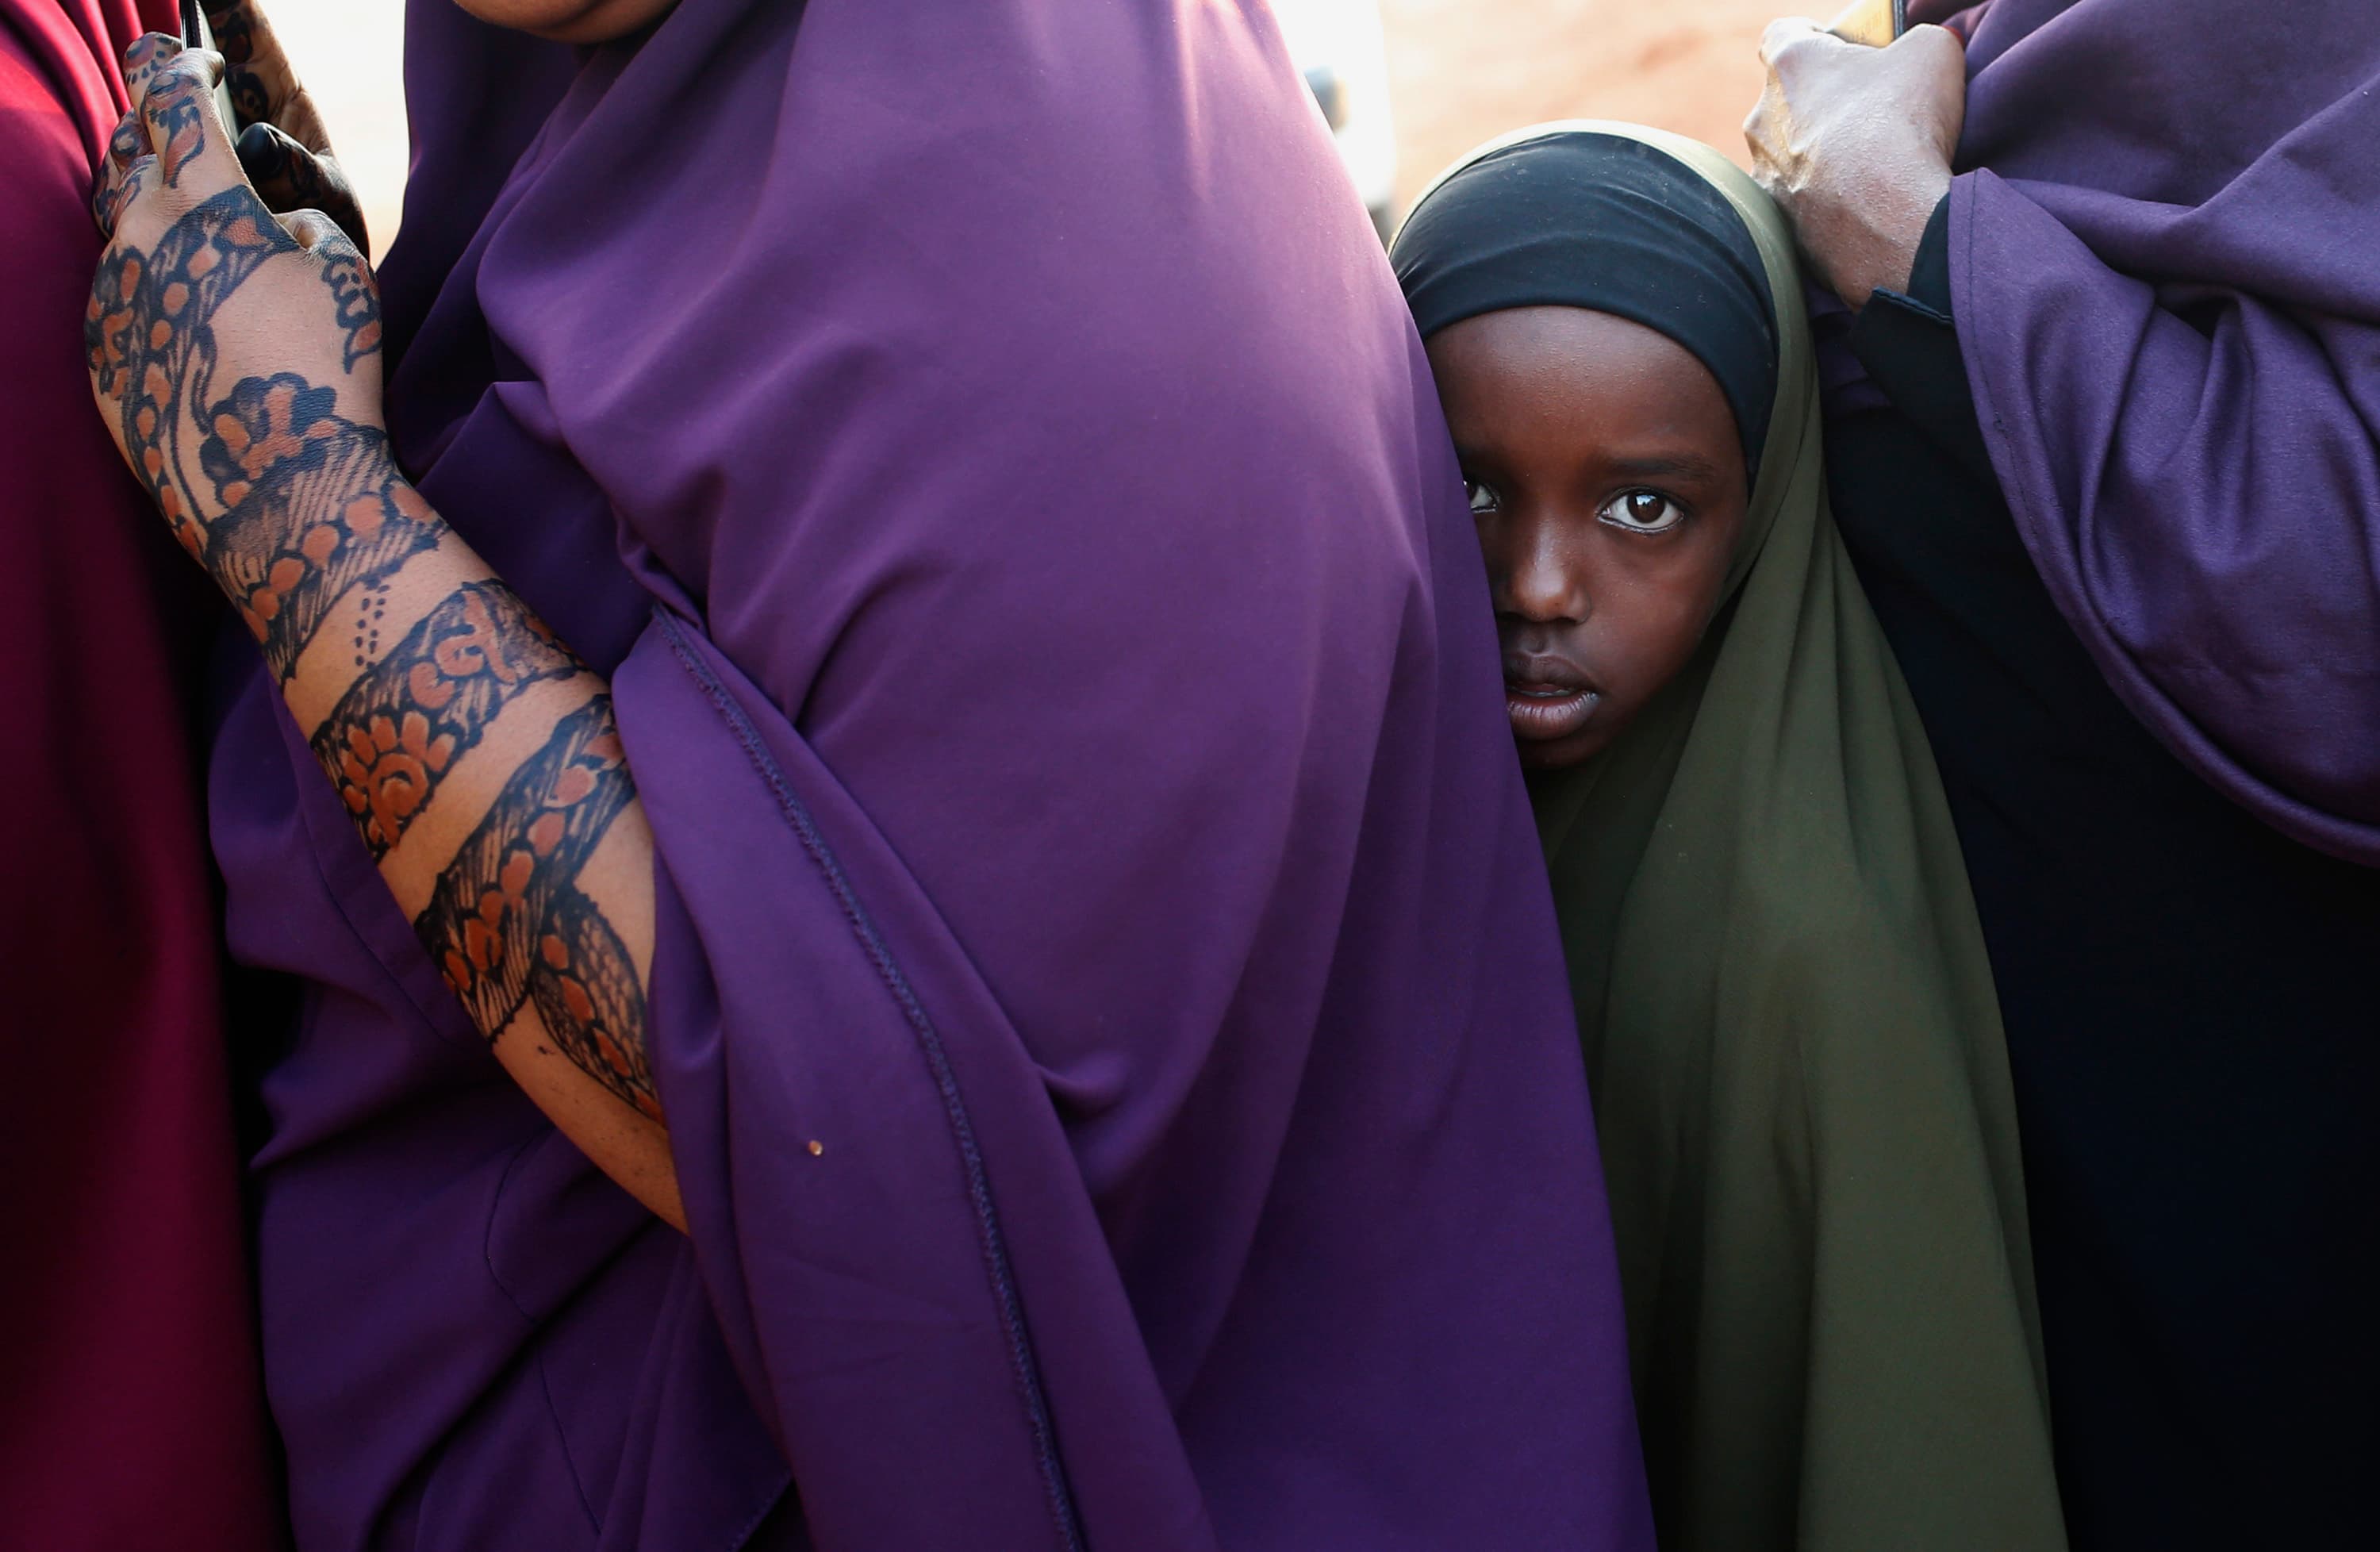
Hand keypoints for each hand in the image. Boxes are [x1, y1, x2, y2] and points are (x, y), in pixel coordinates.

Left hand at [89, 36, 404, 668]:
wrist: (278, 492)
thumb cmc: (328, 372)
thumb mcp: (346, 274)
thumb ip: (302, 223)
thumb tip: (273, 226)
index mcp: (201, 203)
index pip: (171, 103)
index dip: (177, 66)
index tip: (185, 51)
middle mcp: (138, 240)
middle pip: (125, 159)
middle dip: (149, 136)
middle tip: (174, 135)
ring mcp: (108, 301)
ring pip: (119, 234)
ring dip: (152, 223)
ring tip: (192, 240)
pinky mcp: (100, 358)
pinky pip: (117, 302)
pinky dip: (149, 291)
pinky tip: (192, 322)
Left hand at [1743, 18, 1965, 309]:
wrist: (1887, 217)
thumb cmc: (1902, 123)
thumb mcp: (1933, 51)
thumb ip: (1920, 40)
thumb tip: (1920, 51)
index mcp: (1792, 64)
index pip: (1783, 35)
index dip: (1814, 38)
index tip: (1843, 50)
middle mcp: (1763, 118)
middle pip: (1786, 99)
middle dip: (1821, 102)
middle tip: (1869, 110)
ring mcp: (1766, 175)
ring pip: (1788, 155)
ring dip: (1819, 156)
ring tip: (1870, 165)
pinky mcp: (1777, 223)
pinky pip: (1799, 202)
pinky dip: (1823, 201)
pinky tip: (1861, 204)